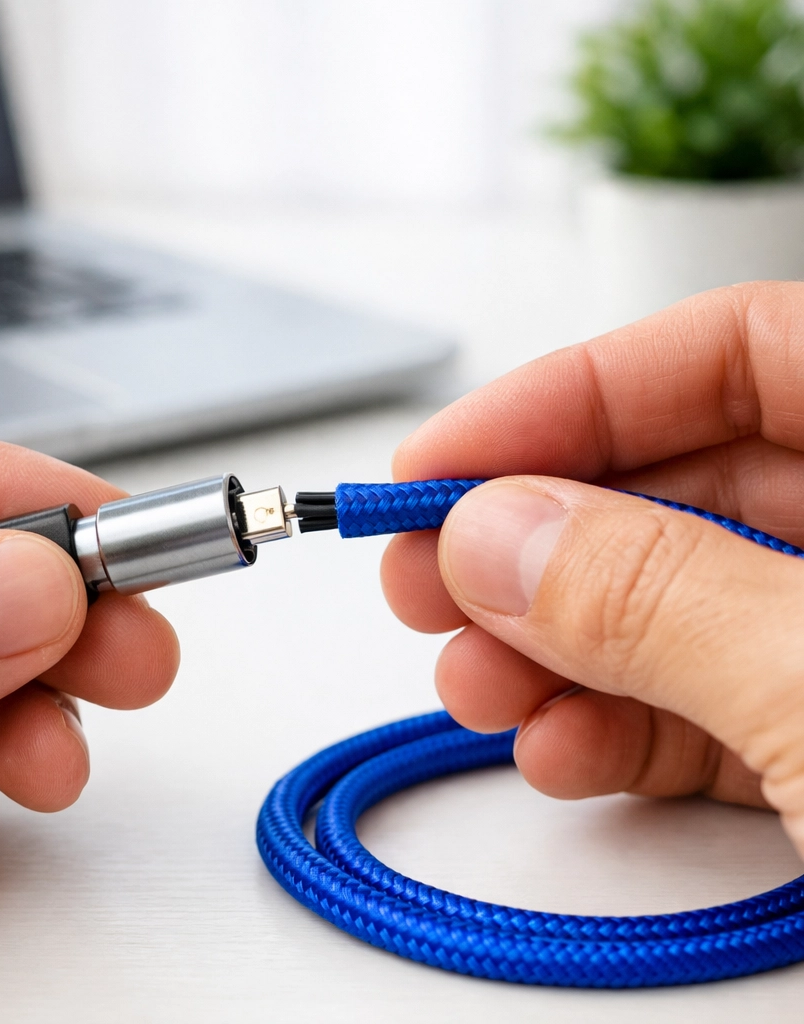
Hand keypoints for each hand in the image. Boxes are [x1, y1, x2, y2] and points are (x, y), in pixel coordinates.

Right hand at [382, 282, 803, 855]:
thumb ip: (659, 600)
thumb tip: (492, 538)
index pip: (740, 351)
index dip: (573, 395)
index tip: (439, 465)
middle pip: (687, 488)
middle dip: (537, 541)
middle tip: (423, 581)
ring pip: (680, 609)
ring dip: (554, 648)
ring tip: (474, 689)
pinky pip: (711, 712)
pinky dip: (619, 730)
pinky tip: (556, 750)